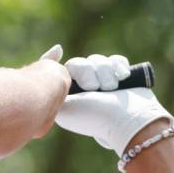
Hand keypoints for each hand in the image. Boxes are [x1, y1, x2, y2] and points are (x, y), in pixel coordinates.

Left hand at [55, 54, 173, 155]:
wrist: (126, 120)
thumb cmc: (93, 117)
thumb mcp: (64, 109)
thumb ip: (51, 93)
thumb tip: (47, 75)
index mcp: (69, 95)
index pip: (59, 71)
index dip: (53, 59)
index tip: (57, 52)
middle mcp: (84, 87)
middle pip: (78, 63)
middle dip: (87, 72)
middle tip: (93, 88)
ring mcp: (103, 81)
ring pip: (98, 60)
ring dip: (105, 73)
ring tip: (111, 88)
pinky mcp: (121, 77)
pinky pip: (116, 59)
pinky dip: (119, 66)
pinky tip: (123, 77)